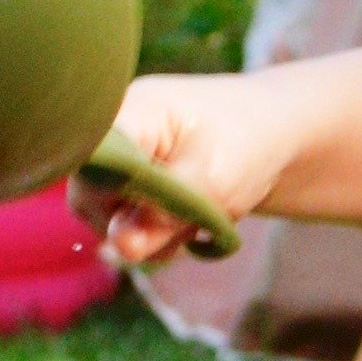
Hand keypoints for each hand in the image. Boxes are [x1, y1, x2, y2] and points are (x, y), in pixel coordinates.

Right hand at [86, 73, 281, 262]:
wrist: (273, 138)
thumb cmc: (246, 145)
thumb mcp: (213, 183)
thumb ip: (163, 215)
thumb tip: (121, 247)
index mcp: (129, 113)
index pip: (88, 163)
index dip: (109, 198)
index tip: (149, 211)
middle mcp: (111, 135)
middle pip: (89, 197)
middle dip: (135, 225)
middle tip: (188, 223)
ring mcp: (117, 161)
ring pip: (107, 220)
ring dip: (150, 236)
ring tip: (195, 218)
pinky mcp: (127, 185)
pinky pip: (123, 226)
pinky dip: (155, 236)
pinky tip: (186, 222)